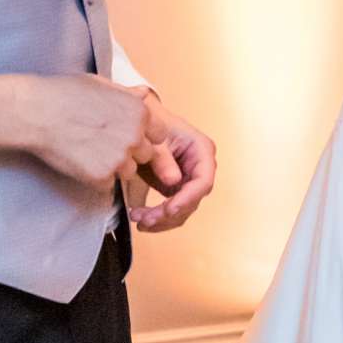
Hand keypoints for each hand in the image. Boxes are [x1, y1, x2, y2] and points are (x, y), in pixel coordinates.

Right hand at [0, 72, 177, 189]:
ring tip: (90, 151)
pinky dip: (97, 177)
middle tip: (103, 143)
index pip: (159, 134)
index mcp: (140, 112)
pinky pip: (108, 184)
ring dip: (115, 167)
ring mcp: (120, 159)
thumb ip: (128, 94)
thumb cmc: (66, 93)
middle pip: (146, 155)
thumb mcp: (102, 85)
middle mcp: (135, 136)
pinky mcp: (102, 177)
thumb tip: (144, 93)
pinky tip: (80, 161)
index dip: (143, 135)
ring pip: (129, 172)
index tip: (124, 133)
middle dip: (131, 152)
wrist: (36, 112)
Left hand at [125, 99, 216, 231]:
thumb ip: (163, 158)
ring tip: (138, 219)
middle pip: (192, 199)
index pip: (203, 181)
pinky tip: (141, 219)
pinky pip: (172, 209)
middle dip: (169, 214)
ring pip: (182, 209)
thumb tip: (173, 181)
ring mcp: (189, 179)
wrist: (141, 123)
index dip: (187, 198)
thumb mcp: (154, 138)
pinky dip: (158, 218)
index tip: (169, 210)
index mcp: (201, 150)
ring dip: (162, 220)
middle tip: (146, 220)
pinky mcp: (177, 188)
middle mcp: (200, 167)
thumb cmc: (151, 123)